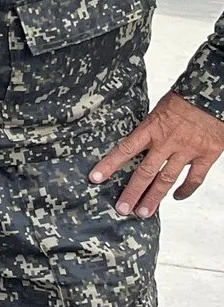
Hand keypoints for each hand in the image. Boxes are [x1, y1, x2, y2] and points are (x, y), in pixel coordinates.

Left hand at [91, 91, 223, 216]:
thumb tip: (135, 146)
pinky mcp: (207, 154)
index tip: (95, 178)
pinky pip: (195, 178)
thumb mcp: (158, 110)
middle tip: (123, 208)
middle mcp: (168, 141)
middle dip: (133, 192)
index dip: (109, 165)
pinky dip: (186, 190)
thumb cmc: (184, 99)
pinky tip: (176, 197)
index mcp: (152, 128)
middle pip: (146, 172)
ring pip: (167, 179)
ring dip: (154, 198)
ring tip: (144, 212)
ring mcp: (188, 150)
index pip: (125, 149)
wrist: (212, 94)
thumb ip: (148, 130)